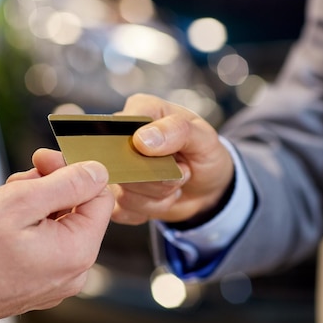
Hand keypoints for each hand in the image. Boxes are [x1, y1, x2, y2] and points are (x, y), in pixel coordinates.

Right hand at [110, 93, 233, 224]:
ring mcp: (116, 169)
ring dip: (159, 195)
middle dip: (158, 177)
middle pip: (122, 163)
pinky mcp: (116, 197)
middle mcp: (121, 138)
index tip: (171, 156)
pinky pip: (122, 210)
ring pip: (124, 192)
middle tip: (181, 170)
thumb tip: (142, 140)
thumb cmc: (203, 154)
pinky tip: (162, 198)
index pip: (122, 123)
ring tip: (174, 184)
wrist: (207, 188)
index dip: (143, 145)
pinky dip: (150, 209)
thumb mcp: (204, 138)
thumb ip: (177, 130)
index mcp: (141, 111)